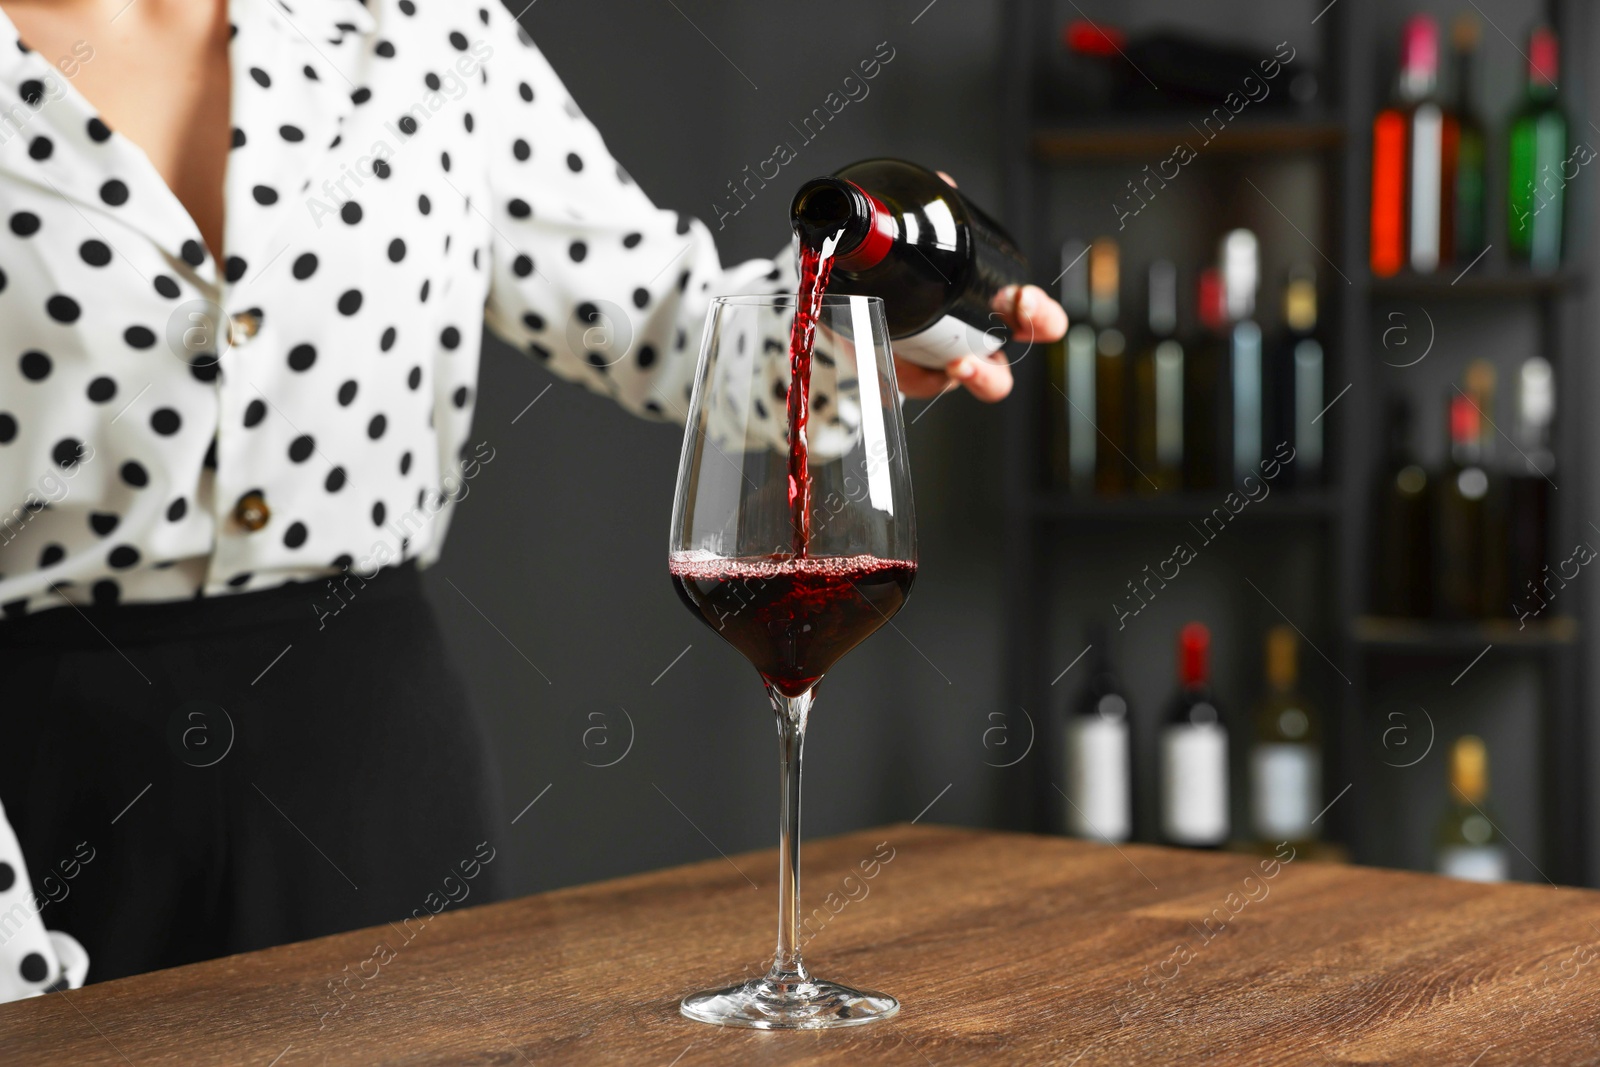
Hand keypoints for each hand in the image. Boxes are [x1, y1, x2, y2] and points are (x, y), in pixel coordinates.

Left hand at [893, 171, 1067, 402]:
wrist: (846, 303)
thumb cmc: (894, 277)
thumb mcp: (914, 242)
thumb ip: (933, 214)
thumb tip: (943, 183)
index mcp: (987, 312)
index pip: (1035, 319)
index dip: (1041, 313)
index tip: (1023, 297)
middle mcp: (975, 343)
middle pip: (1026, 349)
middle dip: (1029, 337)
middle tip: (1013, 317)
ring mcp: (947, 366)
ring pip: (986, 384)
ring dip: (980, 375)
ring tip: (959, 363)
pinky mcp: (910, 380)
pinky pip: (923, 388)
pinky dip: (920, 376)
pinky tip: (906, 362)